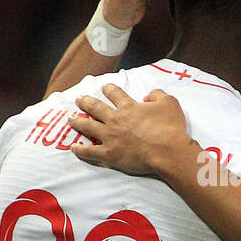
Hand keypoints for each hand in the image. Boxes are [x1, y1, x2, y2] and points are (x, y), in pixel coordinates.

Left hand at [70, 84, 191, 175]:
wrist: (167, 150)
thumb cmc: (169, 128)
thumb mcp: (169, 103)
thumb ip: (157, 95)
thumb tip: (148, 95)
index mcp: (129, 107)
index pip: (115, 94)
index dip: (109, 89)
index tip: (104, 87)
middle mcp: (115, 120)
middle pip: (96, 107)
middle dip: (86, 102)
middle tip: (79, 99)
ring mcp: (110, 137)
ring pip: (88, 126)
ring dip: (78, 121)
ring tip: (71, 119)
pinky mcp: (109, 154)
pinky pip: (90, 152)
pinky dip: (80, 150)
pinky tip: (74, 147)